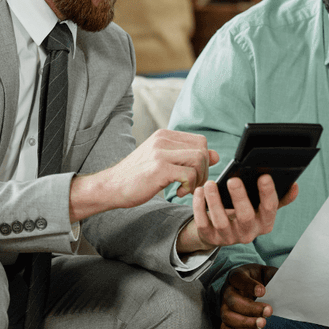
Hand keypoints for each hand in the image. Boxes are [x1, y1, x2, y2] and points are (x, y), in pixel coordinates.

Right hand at [69, 129, 217, 220]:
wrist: (111, 186)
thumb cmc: (137, 177)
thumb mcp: (163, 162)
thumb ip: (187, 157)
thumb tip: (216, 155)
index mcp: (164, 135)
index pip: (200, 141)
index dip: (204, 160)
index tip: (194, 176)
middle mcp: (163, 139)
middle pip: (203, 150)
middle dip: (204, 171)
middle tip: (192, 186)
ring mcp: (160, 152)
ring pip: (199, 160)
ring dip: (197, 180)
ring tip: (184, 189)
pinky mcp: (159, 168)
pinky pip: (189, 174)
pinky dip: (189, 187)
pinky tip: (177, 193)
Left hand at [177, 174, 298, 253]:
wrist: (221, 231)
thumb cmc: (245, 211)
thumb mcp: (261, 207)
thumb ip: (279, 197)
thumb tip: (294, 186)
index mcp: (264, 223)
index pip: (270, 209)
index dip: (268, 193)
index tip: (264, 176)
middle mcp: (248, 233)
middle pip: (246, 217)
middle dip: (240, 198)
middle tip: (233, 180)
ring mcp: (228, 238)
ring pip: (222, 221)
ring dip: (215, 201)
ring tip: (210, 184)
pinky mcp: (210, 238)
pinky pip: (203, 223)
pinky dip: (199, 207)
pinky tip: (199, 191)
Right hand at [219, 263, 277, 328]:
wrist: (255, 289)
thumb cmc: (261, 280)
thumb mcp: (268, 273)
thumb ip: (274, 277)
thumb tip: (285, 285)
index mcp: (237, 276)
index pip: (238, 278)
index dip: (249, 285)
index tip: (263, 291)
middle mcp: (227, 290)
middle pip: (232, 300)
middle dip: (250, 308)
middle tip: (269, 311)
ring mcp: (224, 306)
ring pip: (227, 316)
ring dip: (245, 322)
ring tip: (262, 324)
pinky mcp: (226, 320)